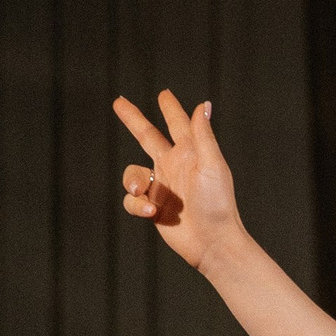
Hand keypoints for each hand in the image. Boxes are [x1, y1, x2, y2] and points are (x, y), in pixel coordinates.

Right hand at [114, 90, 245, 271]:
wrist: (213, 241)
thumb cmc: (217, 204)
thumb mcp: (211, 165)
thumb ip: (203, 135)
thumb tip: (203, 104)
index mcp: (190, 154)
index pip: (178, 124)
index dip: (170, 109)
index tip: (164, 94)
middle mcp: (174, 167)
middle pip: (147, 137)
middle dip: (133, 120)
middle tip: (118, 102)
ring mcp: (162, 187)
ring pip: (133, 174)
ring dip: (132, 181)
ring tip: (143, 193)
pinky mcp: (153, 208)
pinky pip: (132, 201)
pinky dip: (137, 205)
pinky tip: (152, 212)